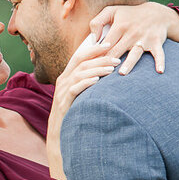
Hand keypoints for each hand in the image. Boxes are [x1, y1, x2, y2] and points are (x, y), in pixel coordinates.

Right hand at [46, 34, 118, 179]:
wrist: (61, 135)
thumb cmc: (74, 113)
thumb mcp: (80, 95)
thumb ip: (88, 82)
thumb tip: (105, 72)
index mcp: (66, 76)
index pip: (79, 56)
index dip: (93, 49)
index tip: (110, 44)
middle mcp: (63, 81)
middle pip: (82, 63)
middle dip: (100, 58)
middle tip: (117, 59)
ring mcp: (62, 92)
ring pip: (79, 73)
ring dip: (97, 69)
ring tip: (112, 69)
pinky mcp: (63, 103)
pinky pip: (74, 89)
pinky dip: (86, 83)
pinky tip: (97, 81)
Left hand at [89, 2, 178, 75]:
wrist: (157, 13)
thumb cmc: (129, 14)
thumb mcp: (112, 11)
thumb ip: (97, 22)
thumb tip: (93, 40)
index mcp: (119, 26)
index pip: (106, 44)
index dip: (97, 55)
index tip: (90, 66)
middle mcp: (132, 33)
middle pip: (117, 51)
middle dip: (108, 62)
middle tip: (99, 73)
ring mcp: (145, 39)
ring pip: (135, 53)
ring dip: (129, 63)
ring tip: (122, 73)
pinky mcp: (156, 43)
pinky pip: (158, 54)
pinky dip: (160, 62)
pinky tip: (159, 71)